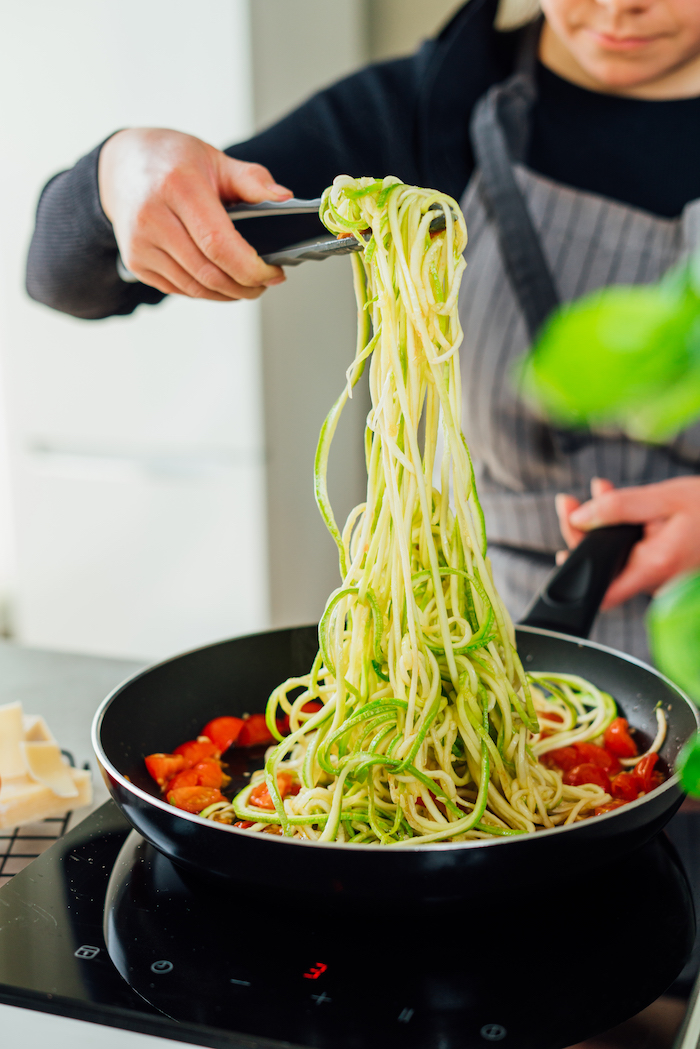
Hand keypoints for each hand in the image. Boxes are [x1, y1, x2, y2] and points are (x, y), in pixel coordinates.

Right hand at [98, 128, 291, 300]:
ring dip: (228, 294)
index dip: (250, 267)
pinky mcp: (135, 262)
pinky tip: (222, 281)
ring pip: (194, 288)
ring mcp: (139, 243)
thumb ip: (251, 180)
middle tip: (266, 282)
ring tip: (248, 284)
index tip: (273, 272)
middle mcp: (152, 217)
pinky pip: (179, 289)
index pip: (217, 243)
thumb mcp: (214, 159)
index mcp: (176, 185)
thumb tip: (284, 199)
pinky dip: (206, 291)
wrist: (120, 166)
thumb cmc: (172, 161)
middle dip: (245, 286)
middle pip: (207, 272)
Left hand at [555, 476, 699, 609]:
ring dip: (600, 523)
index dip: (576, 574)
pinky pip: (633, 551)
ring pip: (616, 555)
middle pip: (603, 567)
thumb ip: (619, 508)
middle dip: (580, 531)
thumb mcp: (665, 498)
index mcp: (654, 566)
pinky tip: (615, 500)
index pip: (602, 592)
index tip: (560, 550)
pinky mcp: (663, 568)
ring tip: (597, 489)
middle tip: (568, 501)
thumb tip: (579, 518)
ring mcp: (660, 577)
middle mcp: (656, 580)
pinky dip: (620, 527)